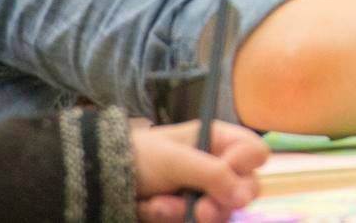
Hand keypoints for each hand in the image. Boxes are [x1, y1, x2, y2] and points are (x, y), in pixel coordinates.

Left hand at [131, 120, 266, 222]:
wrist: (99, 179)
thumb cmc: (141, 157)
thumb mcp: (177, 160)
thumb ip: (213, 174)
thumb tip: (244, 198)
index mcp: (218, 142)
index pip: (255, 154)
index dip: (245, 165)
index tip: (225, 171)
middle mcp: (217, 167)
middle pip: (245, 190)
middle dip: (219, 202)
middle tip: (200, 210)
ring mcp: (203, 193)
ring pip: (220, 213)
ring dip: (187, 213)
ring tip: (158, 205)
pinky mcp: (187, 214)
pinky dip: (173, 219)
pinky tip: (153, 209)